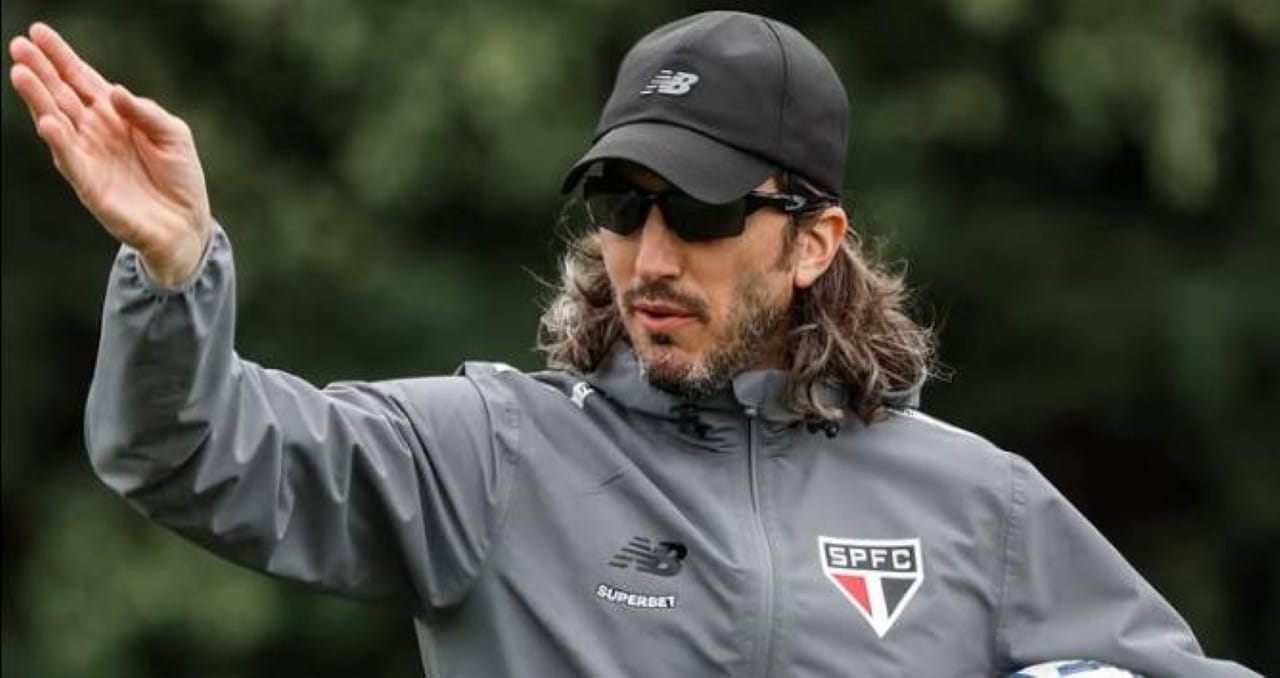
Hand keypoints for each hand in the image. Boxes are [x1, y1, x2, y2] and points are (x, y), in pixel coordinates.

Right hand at [9, 22, 211, 285]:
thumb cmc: (179, 176)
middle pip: (61, 96)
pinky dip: (59, 142)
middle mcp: (94, 133)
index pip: (81, 80)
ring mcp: (89, 158)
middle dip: (40, 71)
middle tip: (18, 45)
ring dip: (38, 100)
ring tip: (21, 74)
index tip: (38, 32)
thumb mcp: (174, 134)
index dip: (61, 57)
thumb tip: (114, 92)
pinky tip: (47, 122)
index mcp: (114, 115)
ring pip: (57, 123)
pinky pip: (71, 161)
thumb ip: (146, 112)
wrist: (186, 223)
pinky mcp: (90, 186)